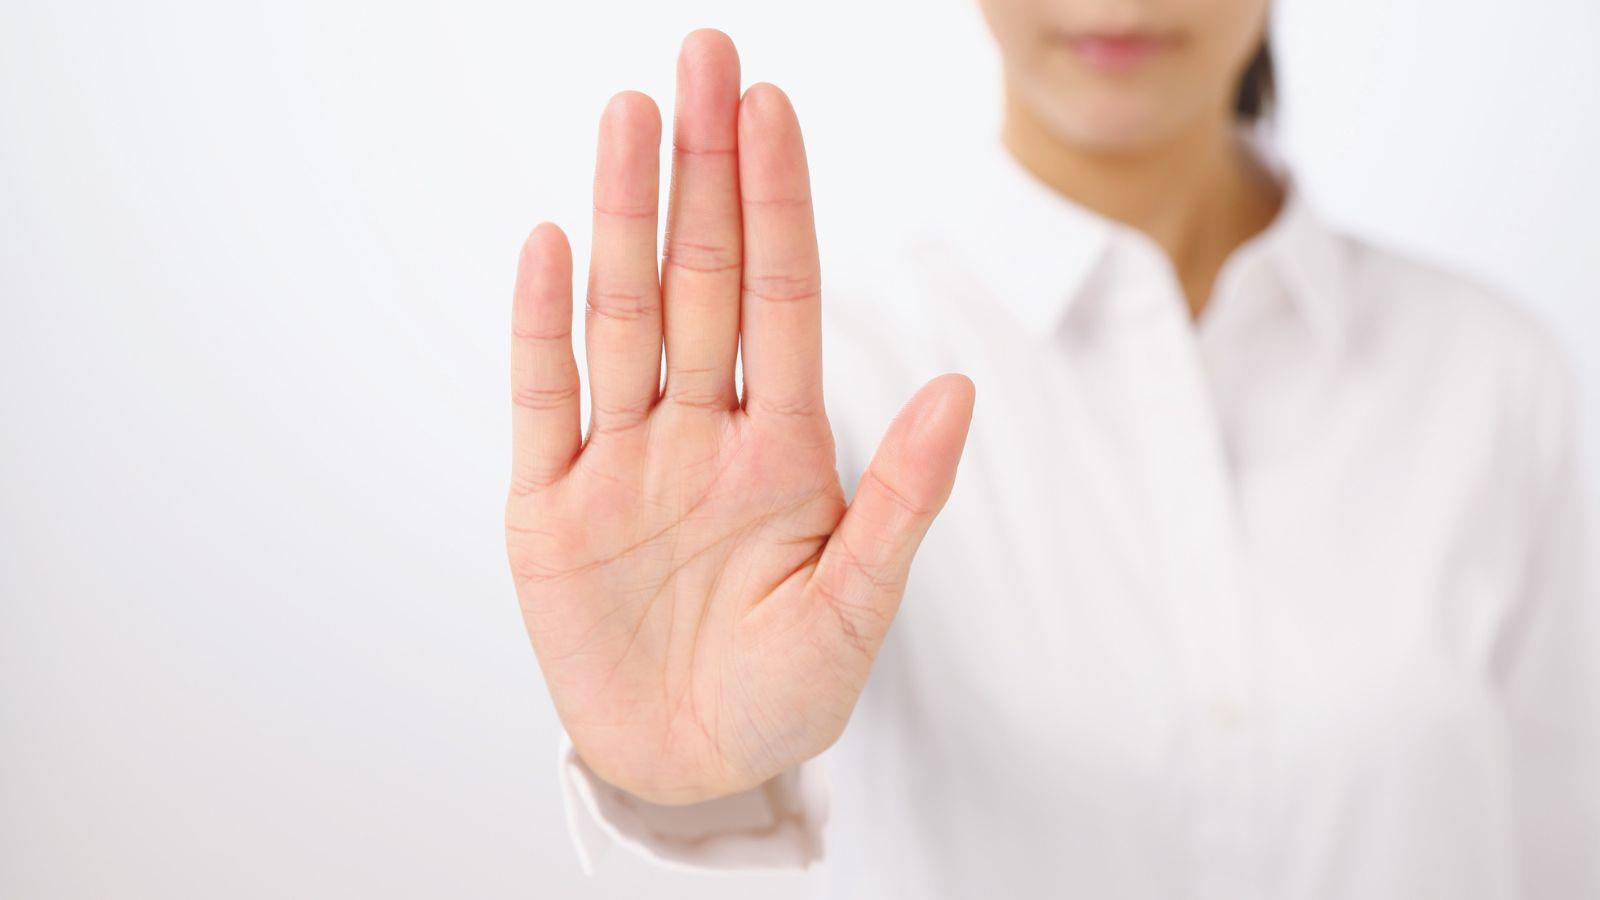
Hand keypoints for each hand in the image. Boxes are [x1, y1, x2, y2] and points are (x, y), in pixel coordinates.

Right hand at [505, 28, 974, 804]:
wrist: (691, 766)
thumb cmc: (784, 691)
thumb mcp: (857, 606)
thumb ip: (900, 498)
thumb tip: (959, 389)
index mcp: (780, 450)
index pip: (779, 299)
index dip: (777, 203)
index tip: (772, 107)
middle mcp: (698, 433)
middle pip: (699, 279)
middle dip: (702, 171)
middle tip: (700, 59)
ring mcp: (621, 462)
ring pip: (622, 317)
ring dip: (625, 219)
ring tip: (628, 119)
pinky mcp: (549, 508)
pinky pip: (543, 401)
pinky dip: (543, 326)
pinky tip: (552, 243)